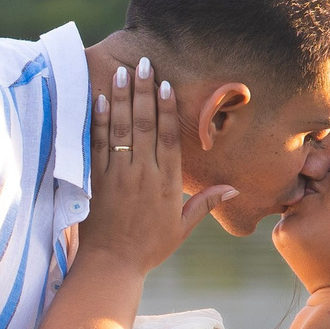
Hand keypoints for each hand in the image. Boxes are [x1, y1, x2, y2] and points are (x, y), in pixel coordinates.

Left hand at [84, 57, 234, 277]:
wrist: (112, 265)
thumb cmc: (149, 248)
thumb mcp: (182, 227)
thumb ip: (205, 204)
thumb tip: (233, 188)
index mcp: (166, 183)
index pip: (169, 138)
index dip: (167, 109)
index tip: (165, 84)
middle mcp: (143, 174)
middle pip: (144, 125)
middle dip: (142, 92)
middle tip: (141, 63)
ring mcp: (117, 175)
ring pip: (120, 129)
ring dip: (119, 98)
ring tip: (120, 72)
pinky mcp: (96, 180)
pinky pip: (97, 145)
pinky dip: (98, 121)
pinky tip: (98, 100)